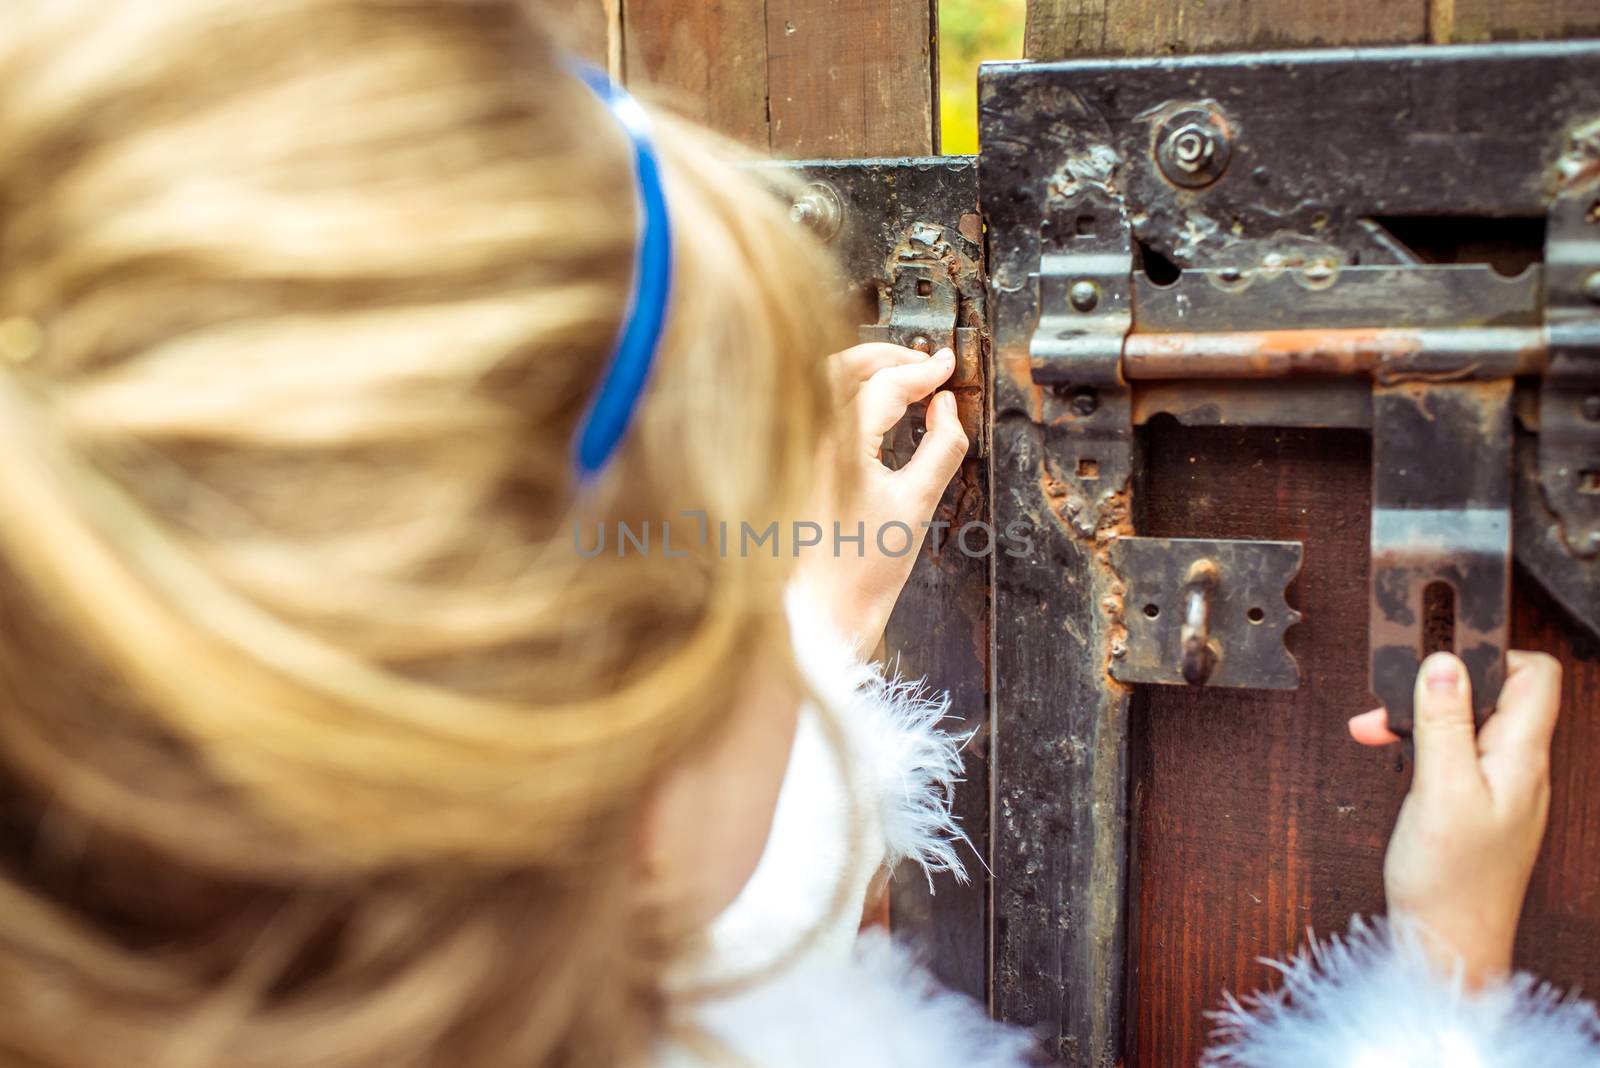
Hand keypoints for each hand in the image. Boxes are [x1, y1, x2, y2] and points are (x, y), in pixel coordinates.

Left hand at [796, 343, 966, 653]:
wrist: (823, 612)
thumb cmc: (862, 572)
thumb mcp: (918, 506)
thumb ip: (942, 447)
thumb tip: (947, 408)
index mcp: (837, 447)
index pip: (882, 385)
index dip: (920, 370)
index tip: (945, 365)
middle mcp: (806, 440)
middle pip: (841, 366)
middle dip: (886, 356)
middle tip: (923, 363)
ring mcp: (792, 449)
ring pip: (820, 382)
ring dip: (861, 370)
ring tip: (899, 376)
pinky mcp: (790, 462)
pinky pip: (813, 408)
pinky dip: (843, 394)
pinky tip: (870, 407)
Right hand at [1349, 651, 1562, 986]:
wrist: (1448, 943)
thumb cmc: (1451, 880)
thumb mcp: (1440, 790)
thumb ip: (1444, 723)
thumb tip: (1444, 664)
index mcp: (1521, 757)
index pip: (1536, 675)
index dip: (1491, 654)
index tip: (1439, 656)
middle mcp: (1519, 767)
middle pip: (1494, 694)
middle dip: (1439, 685)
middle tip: (1392, 697)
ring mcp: (1500, 786)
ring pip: (1467, 723)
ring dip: (1422, 716)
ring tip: (1379, 728)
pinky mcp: (1477, 802)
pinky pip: (1455, 753)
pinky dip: (1421, 745)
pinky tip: (1395, 754)